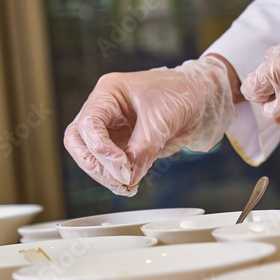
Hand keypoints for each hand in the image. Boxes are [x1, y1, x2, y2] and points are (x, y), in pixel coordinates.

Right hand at [64, 56, 235, 195]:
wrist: (201, 99)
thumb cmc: (181, 94)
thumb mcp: (161, 120)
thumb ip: (142, 149)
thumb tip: (128, 177)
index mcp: (108, 94)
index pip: (88, 123)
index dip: (100, 147)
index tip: (120, 163)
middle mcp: (105, 111)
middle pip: (78, 141)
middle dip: (94, 163)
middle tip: (116, 177)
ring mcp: (112, 129)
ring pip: (91, 156)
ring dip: (105, 175)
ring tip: (126, 185)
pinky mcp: (124, 145)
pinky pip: (111, 165)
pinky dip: (117, 177)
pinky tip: (130, 185)